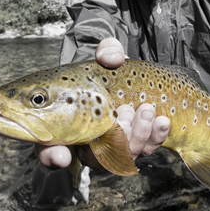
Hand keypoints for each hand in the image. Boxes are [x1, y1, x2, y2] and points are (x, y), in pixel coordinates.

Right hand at [37, 38, 169, 168]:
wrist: (133, 76)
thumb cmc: (109, 67)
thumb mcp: (106, 54)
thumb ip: (107, 52)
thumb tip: (112, 58)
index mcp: (64, 121)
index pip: (48, 149)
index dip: (51, 157)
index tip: (61, 155)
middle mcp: (85, 141)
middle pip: (92, 158)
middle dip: (113, 138)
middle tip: (124, 111)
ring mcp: (111, 145)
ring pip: (122, 157)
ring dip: (138, 136)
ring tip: (147, 110)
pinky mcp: (134, 144)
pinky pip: (144, 150)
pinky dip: (155, 138)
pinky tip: (162, 121)